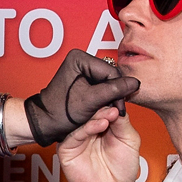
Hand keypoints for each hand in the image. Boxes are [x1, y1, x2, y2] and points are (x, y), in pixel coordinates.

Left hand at [23, 49, 139, 146]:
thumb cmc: (61, 112)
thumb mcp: (91, 101)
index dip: (119, 90)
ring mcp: (81, 69)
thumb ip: (114, 91)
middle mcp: (80, 59)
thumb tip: (136, 83)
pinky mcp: (82, 78)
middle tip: (117, 111)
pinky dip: (104, 98)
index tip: (121, 107)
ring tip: (110, 111)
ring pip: (107, 82)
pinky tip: (103, 108)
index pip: (110, 72)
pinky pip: (101, 86)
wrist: (45, 123)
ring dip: (110, 97)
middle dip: (114, 93)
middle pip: (110, 76)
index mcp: (79, 58)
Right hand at [57, 105, 141, 181]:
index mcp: (101, 124)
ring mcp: (76, 138)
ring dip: (96, 115)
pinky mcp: (67, 148)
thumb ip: (123, 122)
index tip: (119, 95)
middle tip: (113, 104)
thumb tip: (117, 104)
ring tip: (109, 114)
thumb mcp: (130, 139)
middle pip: (90, 111)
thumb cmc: (122, 168)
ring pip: (82, 120)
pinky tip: (100, 125)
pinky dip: (87, 128)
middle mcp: (88, 128)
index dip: (110, 101)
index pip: (102, 107)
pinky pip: (74, 134)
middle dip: (102, 106)